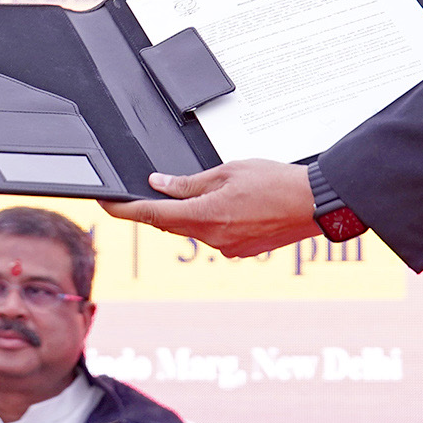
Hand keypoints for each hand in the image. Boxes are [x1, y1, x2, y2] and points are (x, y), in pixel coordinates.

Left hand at [102, 158, 321, 258]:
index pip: (152, 216)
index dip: (124, 211)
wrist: (316, 203)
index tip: (106, 204)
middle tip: (169, 184)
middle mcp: (213, 238)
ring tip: (225, 189)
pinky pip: (216, 235)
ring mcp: (228, 248)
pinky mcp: (241, 251)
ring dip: (196, 210)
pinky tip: (236, 204)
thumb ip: (190, 182)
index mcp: (205, 216)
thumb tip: (160, 185)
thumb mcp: (227, 171)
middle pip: (173, 222)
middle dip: (168, 205)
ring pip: (196, 228)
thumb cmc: (277, 182)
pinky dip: (215, 219)